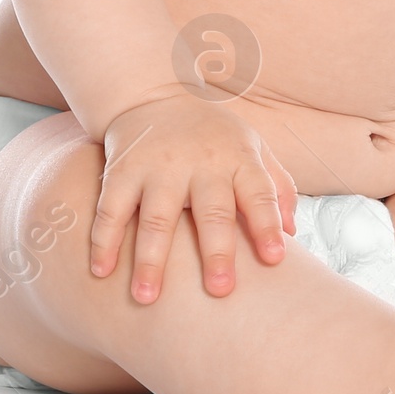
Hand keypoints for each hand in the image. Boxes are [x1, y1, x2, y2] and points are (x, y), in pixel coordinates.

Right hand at [90, 90, 296, 303]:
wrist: (154, 95)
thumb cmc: (214, 136)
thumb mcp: (253, 147)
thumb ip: (277, 186)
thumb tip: (293, 233)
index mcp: (238, 158)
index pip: (259, 193)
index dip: (268, 224)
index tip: (276, 258)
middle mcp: (201, 162)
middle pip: (212, 210)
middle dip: (217, 251)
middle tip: (220, 290)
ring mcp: (159, 166)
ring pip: (156, 217)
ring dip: (151, 259)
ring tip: (147, 298)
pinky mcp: (123, 169)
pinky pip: (111, 208)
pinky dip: (104, 239)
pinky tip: (101, 271)